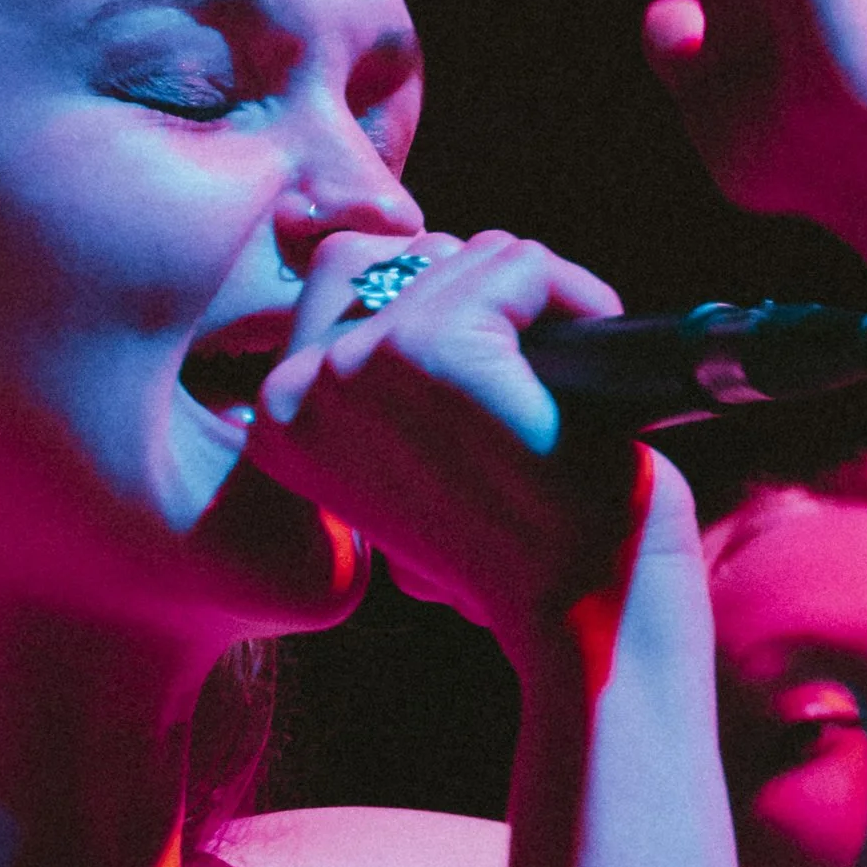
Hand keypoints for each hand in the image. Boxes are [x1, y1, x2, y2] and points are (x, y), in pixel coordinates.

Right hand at [247, 225, 676, 656]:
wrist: (583, 614)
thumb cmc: (518, 547)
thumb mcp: (413, 458)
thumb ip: (384, 374)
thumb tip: (414, 252)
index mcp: (276, 421)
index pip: (342, 272)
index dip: (438, 302)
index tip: (491, 378)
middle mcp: (296, 388)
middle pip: (402, 252)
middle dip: (484, 295)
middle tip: (533, 379)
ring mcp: (361, 363)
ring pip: (469, 255)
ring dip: (539, 304)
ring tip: (563, 386)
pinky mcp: (436, 347)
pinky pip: (522, 263)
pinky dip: (579, 297)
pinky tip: (590, 366)